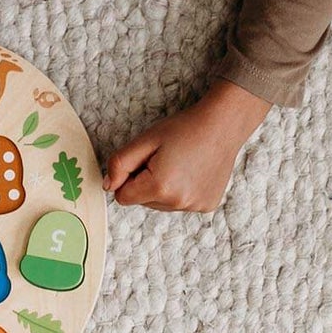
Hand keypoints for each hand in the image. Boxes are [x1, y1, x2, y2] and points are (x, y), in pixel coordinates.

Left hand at [101, 81, 270, 211]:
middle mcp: (178, 203)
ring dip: (164, 188)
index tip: (143, 160)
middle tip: (165, 158)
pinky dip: (182, 191)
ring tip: (180, 164)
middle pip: (143, 202)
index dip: (128, 177)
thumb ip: (120, 163)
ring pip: (162, 204)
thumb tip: (108, 186)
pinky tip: (193, 171)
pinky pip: (181, 204)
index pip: (123, 197)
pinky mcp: (206, 206)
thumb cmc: (184, 128)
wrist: (222, 125)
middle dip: (146, 183)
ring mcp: (195, 207)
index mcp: (160, 187)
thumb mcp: (145, 140)